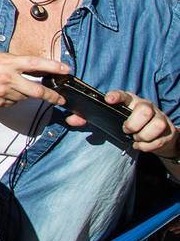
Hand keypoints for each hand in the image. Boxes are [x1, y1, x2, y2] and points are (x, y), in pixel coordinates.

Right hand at [0, 52, 71, 109]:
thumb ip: (18, 63)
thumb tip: (38, 69)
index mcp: (8, 63)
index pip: (35, 64)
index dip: (53, 67)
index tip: (66, 70)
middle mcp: (7, 78)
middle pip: (36, 90)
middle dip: (51, 96)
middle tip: (60, 98)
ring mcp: (2, 92)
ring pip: (25, 97)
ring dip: (26, 94)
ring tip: (14, 86)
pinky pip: (13, 103)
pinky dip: (14, 98)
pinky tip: (3, 91)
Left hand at [65, 90, 179, 155]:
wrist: (156, 134)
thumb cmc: (128, 123)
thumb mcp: (110, 119)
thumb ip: (89, 119)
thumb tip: (72, 119)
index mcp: (129, 101)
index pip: (124, 94)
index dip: (116, 96)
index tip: (108, 99)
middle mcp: (145, 106)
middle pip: (144, 109)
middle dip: (134, 123)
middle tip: (126, 130)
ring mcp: (159, 117)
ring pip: (155, 124)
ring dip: (143, 135)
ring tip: (135, 138)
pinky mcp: (167, 130)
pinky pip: (159, 139)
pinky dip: (148, 146)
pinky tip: (141, 145)